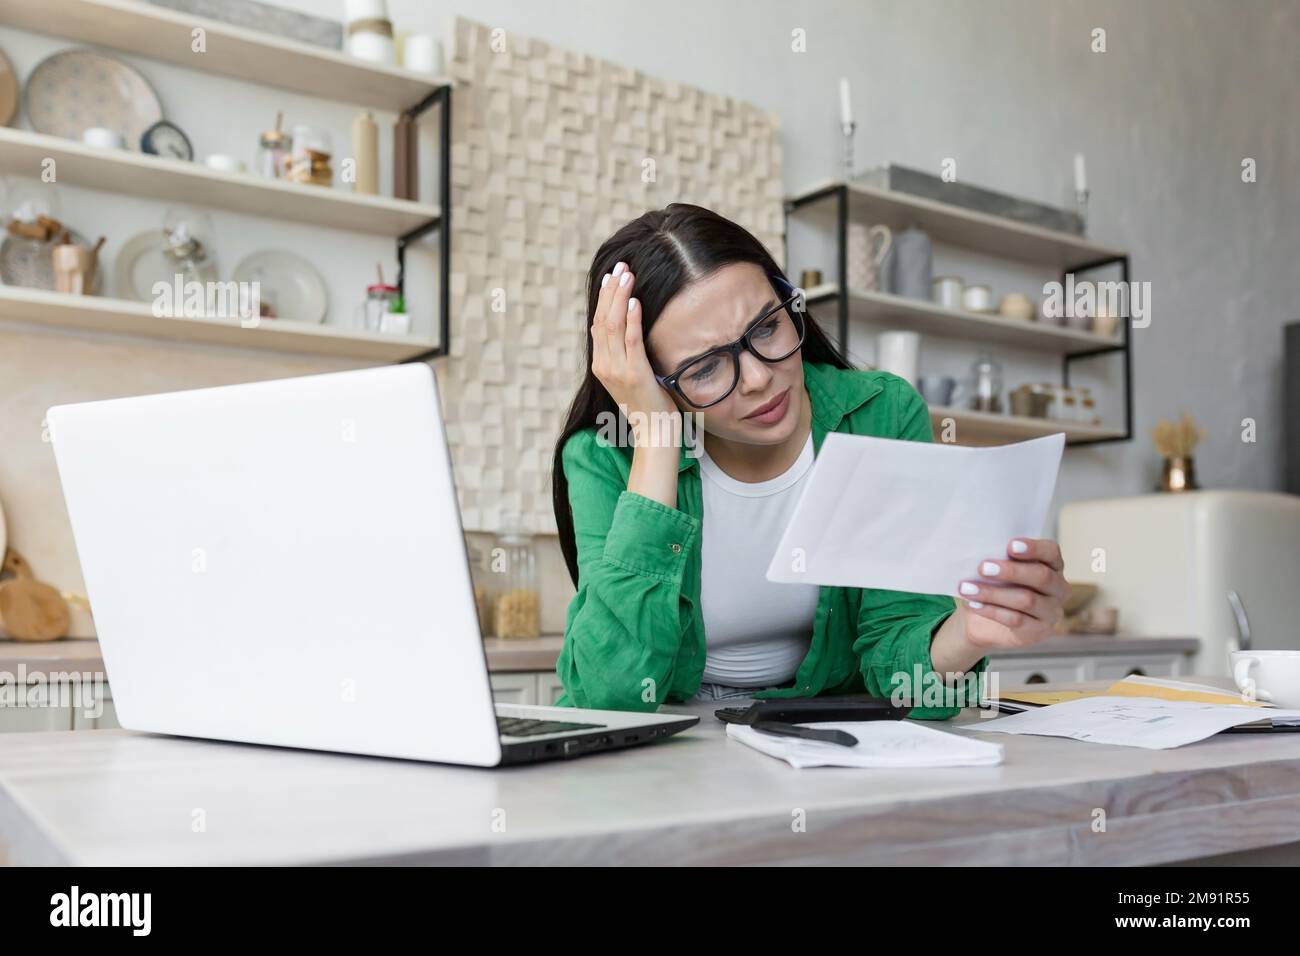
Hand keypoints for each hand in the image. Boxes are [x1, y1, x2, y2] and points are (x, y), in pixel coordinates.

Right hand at [590, 261, 679, 444]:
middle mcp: (604, 365)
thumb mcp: (627, 376)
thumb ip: (620, 353)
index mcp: (601, 365)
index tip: (611, 276)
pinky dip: (632, 320)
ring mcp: (618, 370)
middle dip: (611, 291)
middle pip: (603, 319)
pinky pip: (631, 341)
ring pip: (614, 326)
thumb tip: (611, 327)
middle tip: (621, 267)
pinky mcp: (635, 374)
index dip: (604, 298)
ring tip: (628, 276)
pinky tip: (636, 302)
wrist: (653, 432)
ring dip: (621, 298)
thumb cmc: (647, 404)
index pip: (598, 323)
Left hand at [956, 538, 1068, 649]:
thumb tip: (978, 550)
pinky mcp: (1039, 631)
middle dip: (1011, 571)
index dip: (1034, 548)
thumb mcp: (995, 569)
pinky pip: (1016, 620)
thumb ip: (996, 558)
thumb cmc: (993, 584)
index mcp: (1052, 565)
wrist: (982, 619)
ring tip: (968, 588)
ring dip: (994, 593)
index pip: (1051, 552)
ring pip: (1027, 600)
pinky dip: (992, 610)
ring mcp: (1051, 612)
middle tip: (983, 568)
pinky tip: (974, 604)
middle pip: (1042, 576)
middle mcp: (1058, 588)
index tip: (1010, 546)